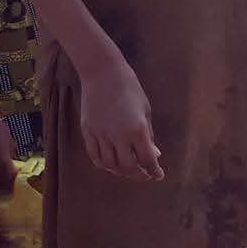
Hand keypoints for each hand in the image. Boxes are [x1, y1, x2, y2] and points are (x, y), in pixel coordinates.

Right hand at [78, 55, 161, 181]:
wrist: (102, 72)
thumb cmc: (129, 88)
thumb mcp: (145, 111)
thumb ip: (148, 135)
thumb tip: (154, 155)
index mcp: (137, 129)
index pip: (147, 160)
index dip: (154, 171)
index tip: (158, 175)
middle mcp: (118, 135)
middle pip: (128, 167)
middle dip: (138, 175)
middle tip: (145, 175)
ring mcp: (101, 134)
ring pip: (110, 165)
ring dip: (120, 172)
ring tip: (128, 170)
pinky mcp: (87, 131)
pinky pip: (94, 155)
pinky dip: (103, 164)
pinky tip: (110, 163)